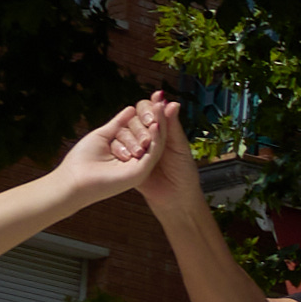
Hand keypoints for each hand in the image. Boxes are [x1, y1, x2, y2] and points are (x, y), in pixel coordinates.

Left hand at [57, 98, 169, 200]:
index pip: (141, 132)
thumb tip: (131, 108)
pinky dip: (156, 137)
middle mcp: (136, 160)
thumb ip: (118, 124)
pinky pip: (153, 152)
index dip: (148, 117)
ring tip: (162, 107)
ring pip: (155, 143)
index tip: (154, 101)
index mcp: (127, 152)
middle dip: (157, 118)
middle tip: (162, 101)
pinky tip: (156, 123)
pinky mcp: (140, 172)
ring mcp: (140, 167)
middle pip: (151, 136)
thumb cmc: (82, 160)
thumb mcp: (103, 135)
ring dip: (160, 124)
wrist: (73, 180)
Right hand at [131, 96, 212, 216]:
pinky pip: (117, 145)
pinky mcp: (125, 158)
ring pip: (125, 130)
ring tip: (144, 147)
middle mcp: (148, 135)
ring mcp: (135, 146)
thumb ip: (173, 127)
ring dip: (132, 134)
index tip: (155, 105)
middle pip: (136, 117)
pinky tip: (128, 153)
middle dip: (142, 122)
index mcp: (163, 130)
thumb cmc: (182, 172)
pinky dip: (121, 145)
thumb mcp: (179, 149)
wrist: (174, 198)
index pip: (153, 110)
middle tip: (151, 132)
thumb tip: (172, 102)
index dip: (152, 107)